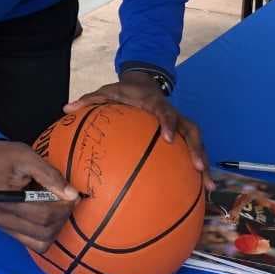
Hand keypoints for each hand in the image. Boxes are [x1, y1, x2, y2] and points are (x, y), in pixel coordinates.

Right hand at [0, 140, 79, 253]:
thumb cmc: (4, 157)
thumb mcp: (27, 157)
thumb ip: (49, 175)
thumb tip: (72, 195)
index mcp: (3, 200)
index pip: (43, 215)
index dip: (64, 207)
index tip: (74, 195)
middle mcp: (1, 220)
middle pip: (44, 231)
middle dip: (62, 217)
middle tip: (68, 200)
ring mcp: (4, 228)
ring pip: (41, 243)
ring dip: (56, 227)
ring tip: (58, 207)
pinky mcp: (8, 232)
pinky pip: (34, 243)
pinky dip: (47, 233)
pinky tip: (49, 215)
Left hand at [65, 72, 211, 188]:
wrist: (143, 82)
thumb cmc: (124, 91)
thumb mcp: (106, 91)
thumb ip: (89, 100)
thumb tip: (66, 108)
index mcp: (156, 104)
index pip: (165, 113)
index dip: (169, 124)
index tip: (169, 139)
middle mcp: (173, 114)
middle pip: (192, 131)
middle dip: (197, 150)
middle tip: (199, 169)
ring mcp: (179, 126)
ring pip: (197, 144)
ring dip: (204, 164)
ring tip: (208, 189)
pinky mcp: (181, 135)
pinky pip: (190, 151)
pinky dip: (196, 169)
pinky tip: (198, 191)